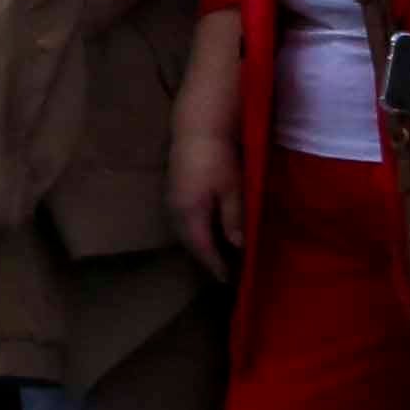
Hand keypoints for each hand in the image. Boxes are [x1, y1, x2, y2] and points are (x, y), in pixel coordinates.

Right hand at [170, 113, 244, 271]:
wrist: (197, 129)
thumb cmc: (219, 159)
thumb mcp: (233, 190)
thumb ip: (233, 219)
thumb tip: (237, 246)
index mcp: (190, 213)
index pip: (202, 247)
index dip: (215, 265)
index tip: (228, 280)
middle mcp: (175, 210)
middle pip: (190, 242)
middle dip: (205, 258)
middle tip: (222, 271)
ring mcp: (171, 200)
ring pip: (184, 232)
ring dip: (199, 245)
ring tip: (215, 255)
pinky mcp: (174, 191)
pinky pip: (183, 221)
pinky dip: (195, 232)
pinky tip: (206, 231)